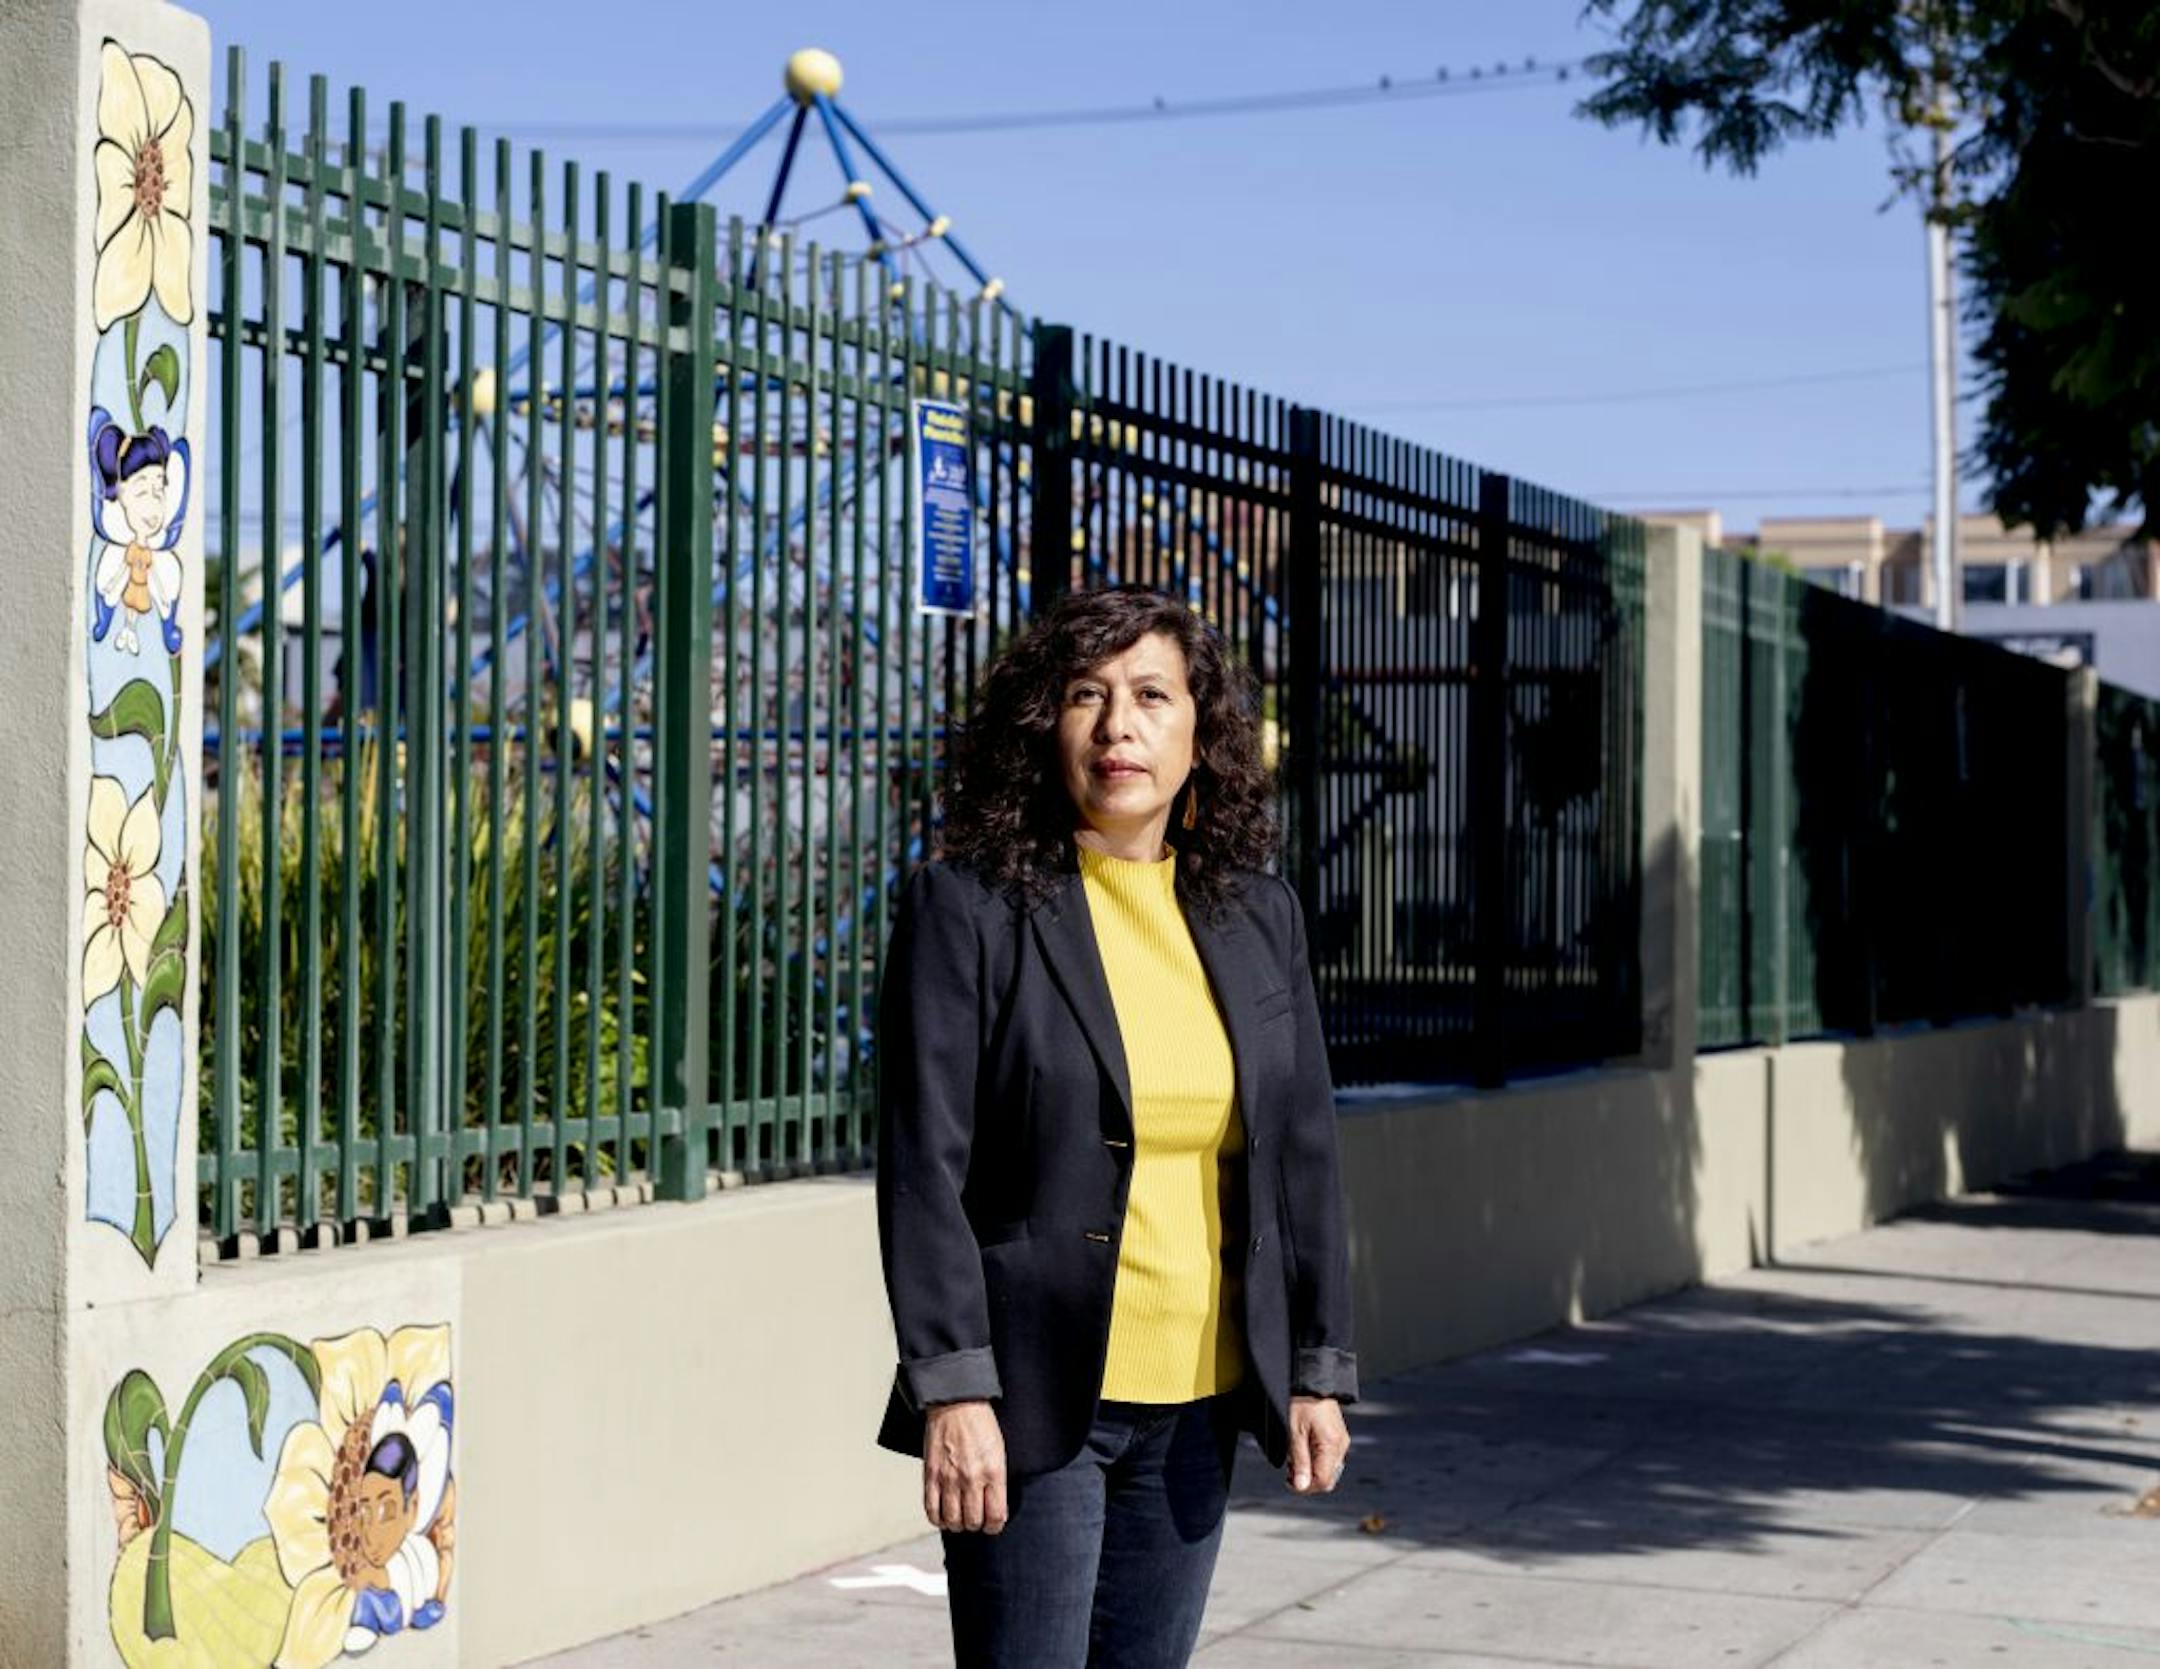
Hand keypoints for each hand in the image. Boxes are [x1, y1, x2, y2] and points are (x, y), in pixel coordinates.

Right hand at [923, 1400, 1008, 1533]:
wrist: (956, 1402)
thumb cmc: (980, 1424)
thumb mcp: (999, 1451)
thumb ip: (998, 1481)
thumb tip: (996, 1508)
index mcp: (993, 1471)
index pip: (996, 1516)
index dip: (995, 1526)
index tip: (992, 1523)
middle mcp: (971, 1478)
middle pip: (973, 1521)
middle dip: (976, 1525)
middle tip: (975, 1518)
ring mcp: (949, 1477)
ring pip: (952, 1520)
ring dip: (957, 1524)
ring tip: (959, 1518)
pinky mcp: (931, 1475)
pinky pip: (931, 1509)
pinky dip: (937, 1519)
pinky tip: (942, 1516)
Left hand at [1285, 1395, 1348, 1494]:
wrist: (1312, 1384)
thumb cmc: (1301, 1405)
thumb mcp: (1295, 1433)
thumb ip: (1299, 1461)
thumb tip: (1301, 1487)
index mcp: (1331, 1446)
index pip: (1323, 1481)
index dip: (1306, 1486)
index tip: (1288, 1479)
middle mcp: (1340, 1446)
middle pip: (1327, 1479)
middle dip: (1307, 1479)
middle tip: (1289, 1468)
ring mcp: (1341, 1442)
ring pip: (1328, 1470)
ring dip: (1311, 1470)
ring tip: (1294, 1456)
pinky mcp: (1338, 1438)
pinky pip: (1329, 1459)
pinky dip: (1316, 1461)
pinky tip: (1303, 1450)